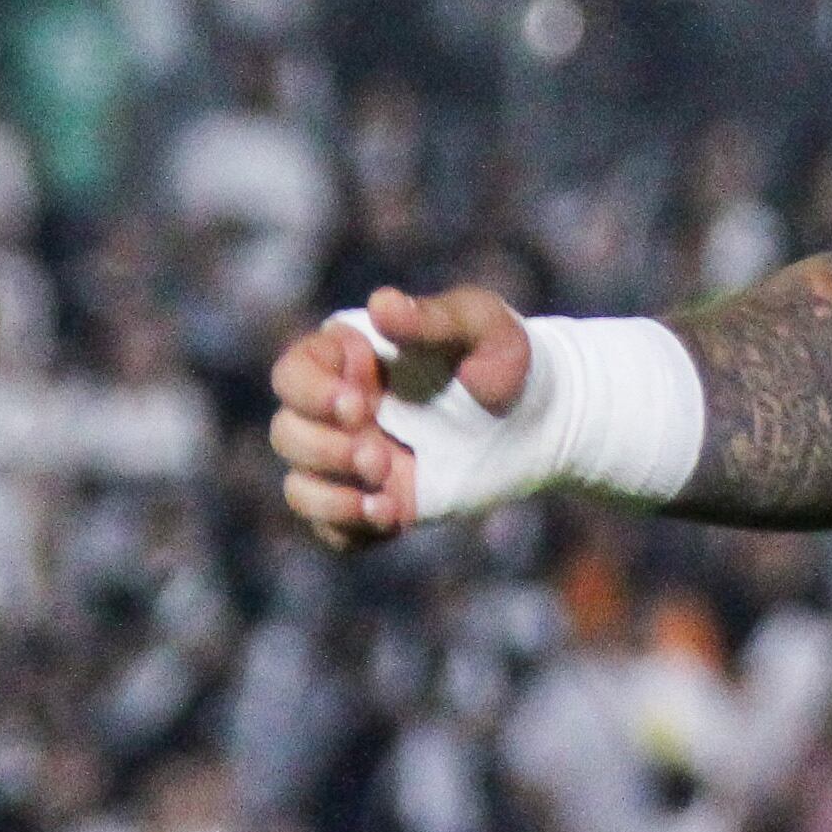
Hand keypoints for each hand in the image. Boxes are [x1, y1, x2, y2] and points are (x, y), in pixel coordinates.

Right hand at [266, 285, 533, 547]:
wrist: (544, 418)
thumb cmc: (507, 357)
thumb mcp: (481, 326)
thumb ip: (432, 318)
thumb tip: (381, 303)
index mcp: (352, 359)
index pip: (292, 373)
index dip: (311, 392)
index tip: (362, 401)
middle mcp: (341, 409)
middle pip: (287, 433)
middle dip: (325, 450)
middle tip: (381, 456)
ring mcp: (354, 459)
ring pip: (298, 486)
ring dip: (330, 497)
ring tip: (386, 496)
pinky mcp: (374, 501)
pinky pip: (329, 528)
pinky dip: (348, 528)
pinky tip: (393, 518)